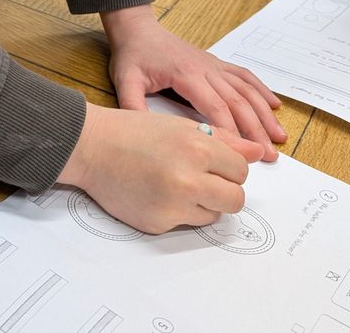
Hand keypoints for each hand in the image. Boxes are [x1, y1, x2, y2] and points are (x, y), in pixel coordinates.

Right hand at [58, 103, 263, 232]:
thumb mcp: (179, 126)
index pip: (240, 170)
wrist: (91, 147)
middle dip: (223, 190)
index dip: (227, 166)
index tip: (211, 163)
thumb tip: (258, 151)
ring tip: (174, 184)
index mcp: (197, 148)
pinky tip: (155, 193)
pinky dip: (177, 212)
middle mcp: (189, 178)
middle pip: (236, 199)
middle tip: (200, 178)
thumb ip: (223, 140)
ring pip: (214, 215)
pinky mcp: (160, 224)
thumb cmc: (132, 132)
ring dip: (203, 203)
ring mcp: (174, 205)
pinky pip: (186, 224)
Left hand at [101, 5, 286, 159]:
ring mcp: (213, 65)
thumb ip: (132, 105)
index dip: (230, 130)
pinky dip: (261, 90)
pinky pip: (244, 76)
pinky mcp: (215, 63)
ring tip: (279, 137)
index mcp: (186, 74)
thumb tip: (143, 135)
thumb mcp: (125, 80)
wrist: (137, 29)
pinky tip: (274, 105)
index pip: (215, 106)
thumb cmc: (132, 54)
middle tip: (270, 155)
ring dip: (264, 113)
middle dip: (255, 129)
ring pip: (246, 90)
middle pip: (237, 101)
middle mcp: (205, 68)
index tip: (241, 154)